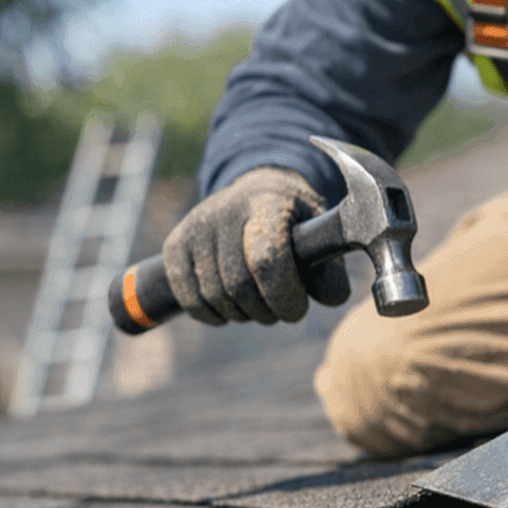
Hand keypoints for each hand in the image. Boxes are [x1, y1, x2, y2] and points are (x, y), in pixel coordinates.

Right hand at [162, 167, 349, 324]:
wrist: (258, 192)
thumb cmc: (294, 222)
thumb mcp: (318, 237)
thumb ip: (330, 270)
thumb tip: (333, 298)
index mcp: (269, 203)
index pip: (266, 257)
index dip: (282, 294)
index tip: (297, 310)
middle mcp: (226, 210)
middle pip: (238, 284)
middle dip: (265, 311)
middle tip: (280, 311)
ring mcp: (196, 226)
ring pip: (213, 296)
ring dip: (241, 315)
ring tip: (259, 307)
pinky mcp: (175, 244)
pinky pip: (188, 297)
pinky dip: (211, 315)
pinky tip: (230, 310)